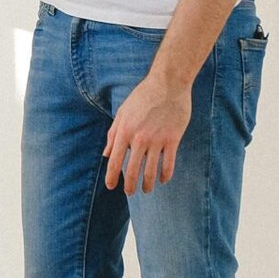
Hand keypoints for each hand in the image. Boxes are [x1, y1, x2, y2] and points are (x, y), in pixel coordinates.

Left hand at [103, 72, 191, 193]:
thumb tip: (106, 154)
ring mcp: (157, 140)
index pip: (114, 161)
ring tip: (146, 189)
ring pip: (151, 172)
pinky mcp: (173, 139)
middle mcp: (139, 139)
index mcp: (124, 132)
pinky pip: (169, 164)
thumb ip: (113, 134)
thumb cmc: (143, 97)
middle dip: (130, 186)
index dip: (111, 178)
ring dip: (148, 185)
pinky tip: (164, 180)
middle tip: (130, 193)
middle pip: (132, 171)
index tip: (111, 187)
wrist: (168, 84)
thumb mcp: (122, 112)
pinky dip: (166, 176)